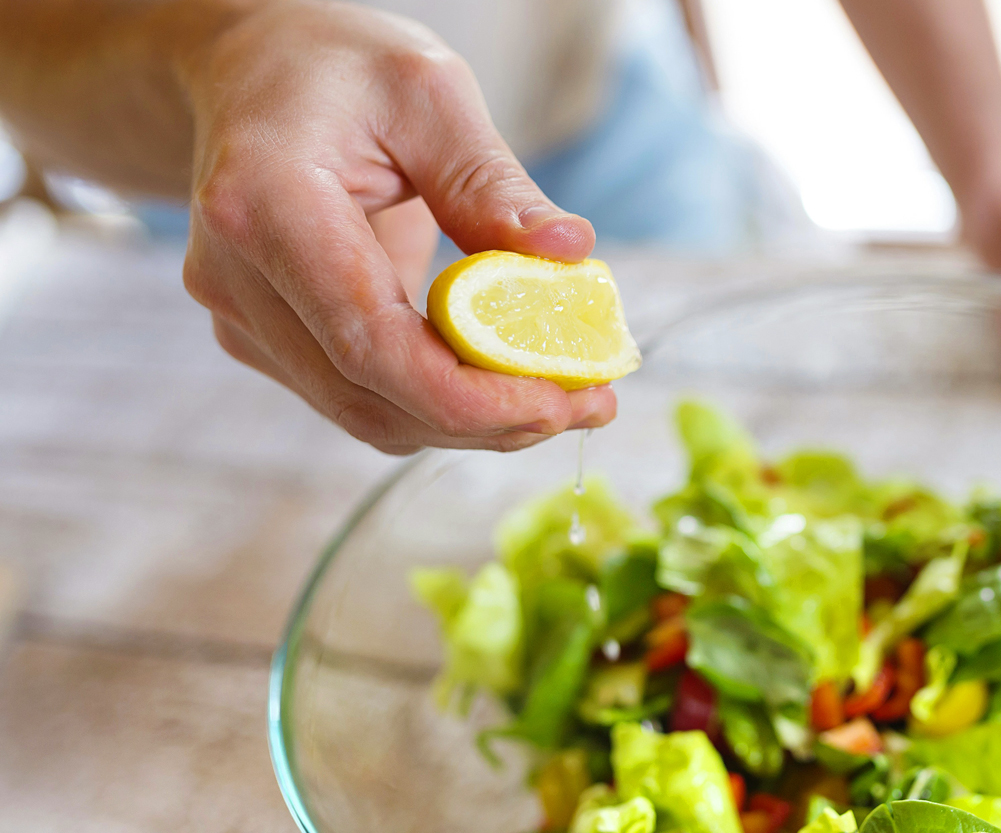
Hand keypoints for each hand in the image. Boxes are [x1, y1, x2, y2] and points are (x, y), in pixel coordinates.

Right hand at [181, 2, 615, 453]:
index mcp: (265, 205)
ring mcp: (244, 318)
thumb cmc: (335, 67)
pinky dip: (442, 405)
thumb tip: (568, 253)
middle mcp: (237, 279)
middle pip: (372, 399)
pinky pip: (363, 398)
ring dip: (474, 425)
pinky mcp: (267, 339)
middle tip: (590, 403)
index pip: (371, 344)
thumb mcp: (427, 90)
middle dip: (491, 421)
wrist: (250, 70)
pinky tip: (507, 382)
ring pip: (370, 416)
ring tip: (567, 397)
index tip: (563, 399)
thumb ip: (491, 181)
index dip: (471, 397)